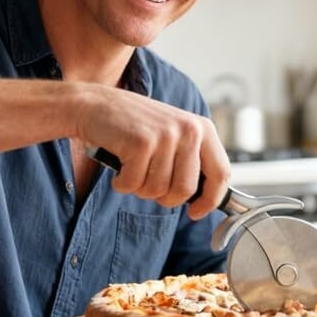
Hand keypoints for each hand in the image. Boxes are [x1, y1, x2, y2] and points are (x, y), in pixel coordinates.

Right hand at [75, 83, 229, 218]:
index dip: (210, 200)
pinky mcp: (141, 142)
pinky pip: (133, 184)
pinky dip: (121, 183)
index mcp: (202, 128)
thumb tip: (206, 199)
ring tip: (132, 167)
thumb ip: (191, 160)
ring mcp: (165, 135)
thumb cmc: (134, 125)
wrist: (95, 104)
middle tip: (148, 183)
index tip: (196, 212)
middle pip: (185, 190)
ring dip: (139, 188)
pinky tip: (119, 164)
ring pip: (157, 190)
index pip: (221, 173)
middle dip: (164, 198)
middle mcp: (189, 130)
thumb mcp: (173, 135)